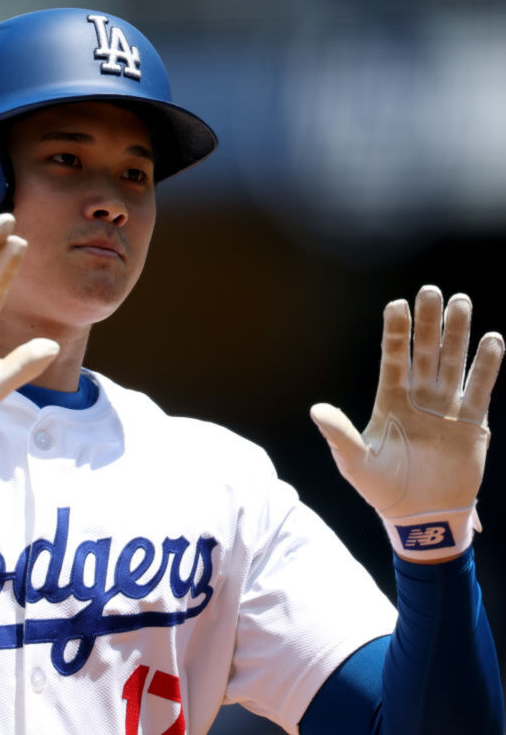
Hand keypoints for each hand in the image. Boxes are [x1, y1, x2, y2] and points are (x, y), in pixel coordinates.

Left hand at [310, 285, 503, 560]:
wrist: (419, 516)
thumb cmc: (381, 488)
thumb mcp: (355, 462)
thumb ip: (340, 435)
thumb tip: (317, 410)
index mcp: (389, 402)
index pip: (393, 359)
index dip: (396, 333)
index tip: (397, 304)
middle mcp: (419, 399)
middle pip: (425, 353)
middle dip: (428, 323)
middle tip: (432, 290)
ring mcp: (446, 409)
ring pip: (454, 364)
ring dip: (458, 334)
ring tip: (461, 302)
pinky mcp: (472, 425)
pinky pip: (481, 390)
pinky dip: (487, 367)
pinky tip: (493, 340)